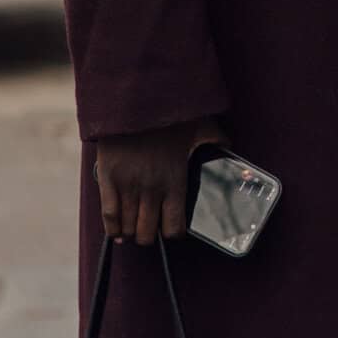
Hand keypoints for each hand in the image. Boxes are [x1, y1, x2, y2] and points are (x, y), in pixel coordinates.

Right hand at [94, 119, 222, 245]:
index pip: (174, 227)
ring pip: (128, 226)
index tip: (170, 229)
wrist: (136, 101)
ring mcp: (129, 186)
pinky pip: (109, 214)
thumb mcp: (201, 127)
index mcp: (176, 182)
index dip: (172, 233)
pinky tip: (117, 232)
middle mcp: (152, 190)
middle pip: (148, 233)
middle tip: (149, 231)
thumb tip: (229, 146)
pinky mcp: (108, 179)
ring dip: (131, 232)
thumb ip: (215, 141)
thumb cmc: (171, 115)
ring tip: (133, 230)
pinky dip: (112, 227)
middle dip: (149, 236)